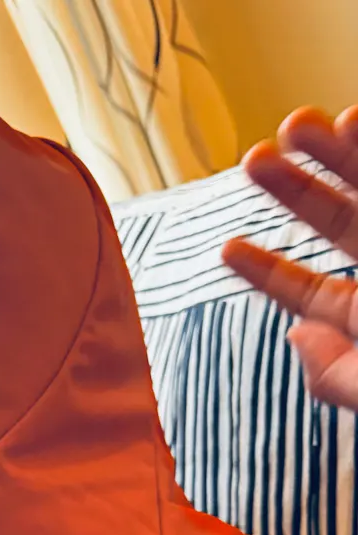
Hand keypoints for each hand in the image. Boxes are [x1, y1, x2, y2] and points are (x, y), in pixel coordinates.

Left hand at [222, 106, 357, 409]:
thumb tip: (293, 337)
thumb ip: (339, 379)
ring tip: (299, 125)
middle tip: (252, 159)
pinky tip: (354, 120)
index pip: (313, 294)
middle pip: (342, 224)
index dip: (267, 272)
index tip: (224, 250)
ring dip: (340, 154)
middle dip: (297, 190)